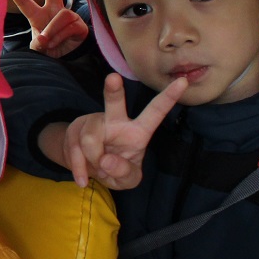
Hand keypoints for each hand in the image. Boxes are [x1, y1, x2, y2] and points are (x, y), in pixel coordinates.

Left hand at [31, 7, 89, 58]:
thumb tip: (42, 38)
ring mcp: (67, 16)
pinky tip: (53, 44)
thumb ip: (36, 43)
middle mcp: (53, 11)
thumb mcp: (37, 49)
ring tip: (45, 40)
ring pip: (64, 13)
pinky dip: (60, 36)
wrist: (64, 61)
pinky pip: (72, 26)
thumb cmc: (48, 50)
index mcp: (37, 15)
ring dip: (53, 28)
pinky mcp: (79, 25)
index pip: (26, 3)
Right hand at [59, 74, 186, 188]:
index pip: (155, 113)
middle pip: (114, 103)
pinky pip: (75, 149)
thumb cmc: (115, 170)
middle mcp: (116, 121)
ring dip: (92, 160)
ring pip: (90, 138)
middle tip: (113, 78)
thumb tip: (106, 160)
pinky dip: (79, 168)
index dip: (169, 97)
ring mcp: (93, 123)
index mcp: (137, 131)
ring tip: (97, 169)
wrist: (87, 171)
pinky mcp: (75, 129)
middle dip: (113, 90)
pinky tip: (83, 178)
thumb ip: (124, 173)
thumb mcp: (127, 180)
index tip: (183, 82)